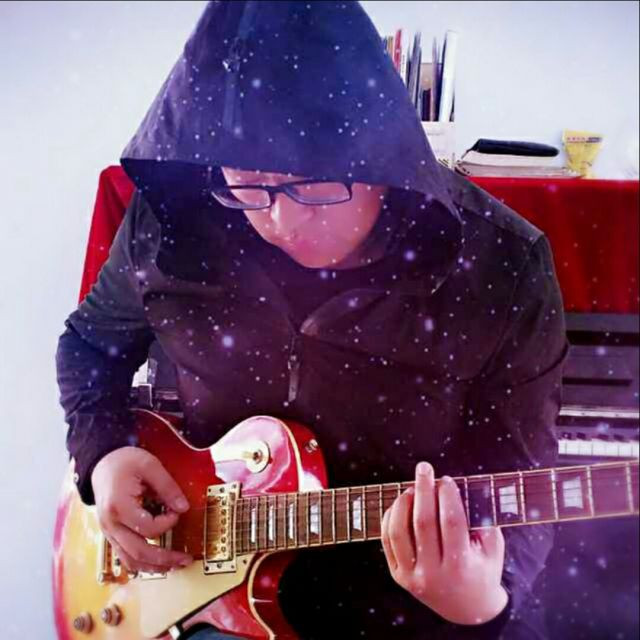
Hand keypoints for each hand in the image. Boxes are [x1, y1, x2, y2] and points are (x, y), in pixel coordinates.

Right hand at [91, 446, 192, 573]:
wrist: (103, 462)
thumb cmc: (124, 462)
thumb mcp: (150, 466)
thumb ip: (168, 487)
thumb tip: (183, 507)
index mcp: (119, 506)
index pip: (147, 527)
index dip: (167, 523)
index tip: (177, 512)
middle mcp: (111, 524)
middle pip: (138, 552)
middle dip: (164, 558)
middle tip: (185, 558)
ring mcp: (109, 531)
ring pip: (130, 560)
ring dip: (153, 566)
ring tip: (174, 565)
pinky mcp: (112, 534)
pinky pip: (124, 556)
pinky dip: (141, 563)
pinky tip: (156, 563)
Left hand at [381, 461, 508, 624]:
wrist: (468, 609)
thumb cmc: (482, 569)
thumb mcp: (492, 547)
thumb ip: (482, 519)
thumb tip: (462, 486)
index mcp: (461, 567)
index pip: (452, 523)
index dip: (448, 497)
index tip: (446, 479)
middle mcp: (434, 574)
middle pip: (423, 523)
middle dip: (423, 490)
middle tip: (424, 468)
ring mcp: (412, 576)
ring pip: (399, 531)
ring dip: (403, 503)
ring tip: (411, 488)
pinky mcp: (398, 575)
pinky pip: (387, 540)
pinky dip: (390, 517)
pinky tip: (400, 504)